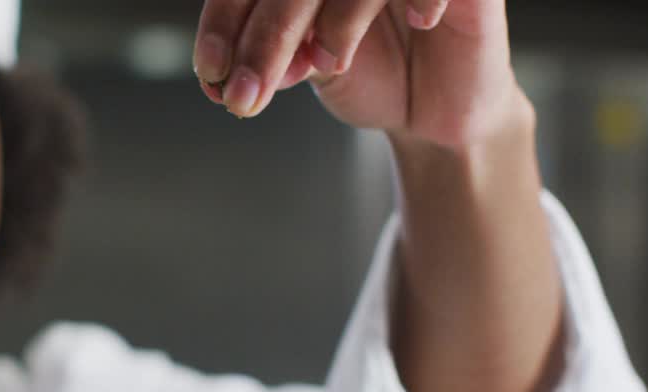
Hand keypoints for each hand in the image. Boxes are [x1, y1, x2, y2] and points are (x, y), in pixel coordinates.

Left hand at [193, 0, 522, 148]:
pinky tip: (421, 22)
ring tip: (330, 65)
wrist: (437, 117)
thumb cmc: (375, 80)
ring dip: (338, 19)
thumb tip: (232, 69)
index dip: (226, 21)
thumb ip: (280, 55)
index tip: (210, 74)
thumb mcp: (315, 69)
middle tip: (246, 96)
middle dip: (265, 37)